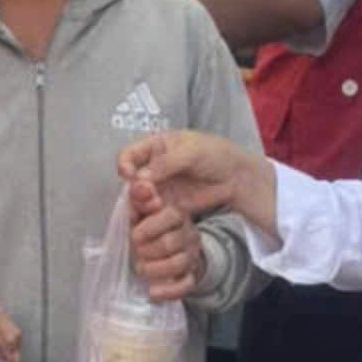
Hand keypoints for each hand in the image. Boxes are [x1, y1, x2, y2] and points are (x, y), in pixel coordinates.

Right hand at [117, 130, 275, 230]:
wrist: (236, 177)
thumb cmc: (216, 154)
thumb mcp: (191, 152)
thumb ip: (166, 163)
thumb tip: (141, 178)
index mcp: (155, 147)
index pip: (129, 155)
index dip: (125, 165)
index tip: (130, 175)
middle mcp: (153, 167)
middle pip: (131, 180)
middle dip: (136, 188)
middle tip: (149, 193)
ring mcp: (160, 187)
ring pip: (139, 198)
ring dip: (143, 203)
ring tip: (158, 204)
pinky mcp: (168, 205)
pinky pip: (153, 212)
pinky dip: (153, 215)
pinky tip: (163, 213)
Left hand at [126, 178, 204, 302]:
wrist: (170, 248)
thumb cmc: (150, 228)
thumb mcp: (142, 211)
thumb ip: (139, 199)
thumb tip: (137, 185)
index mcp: (176, 214)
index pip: (172, 216)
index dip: (151, 226)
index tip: (134, 234)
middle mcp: (187, 234)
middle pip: (171, 242)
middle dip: (148, 249)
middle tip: (136, 250)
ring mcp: (190, 255)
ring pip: (178, 264)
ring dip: (155, 269)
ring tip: (140, 268)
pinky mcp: (191, 275)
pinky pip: (185, 284)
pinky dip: (168, 291)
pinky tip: (152, 291)